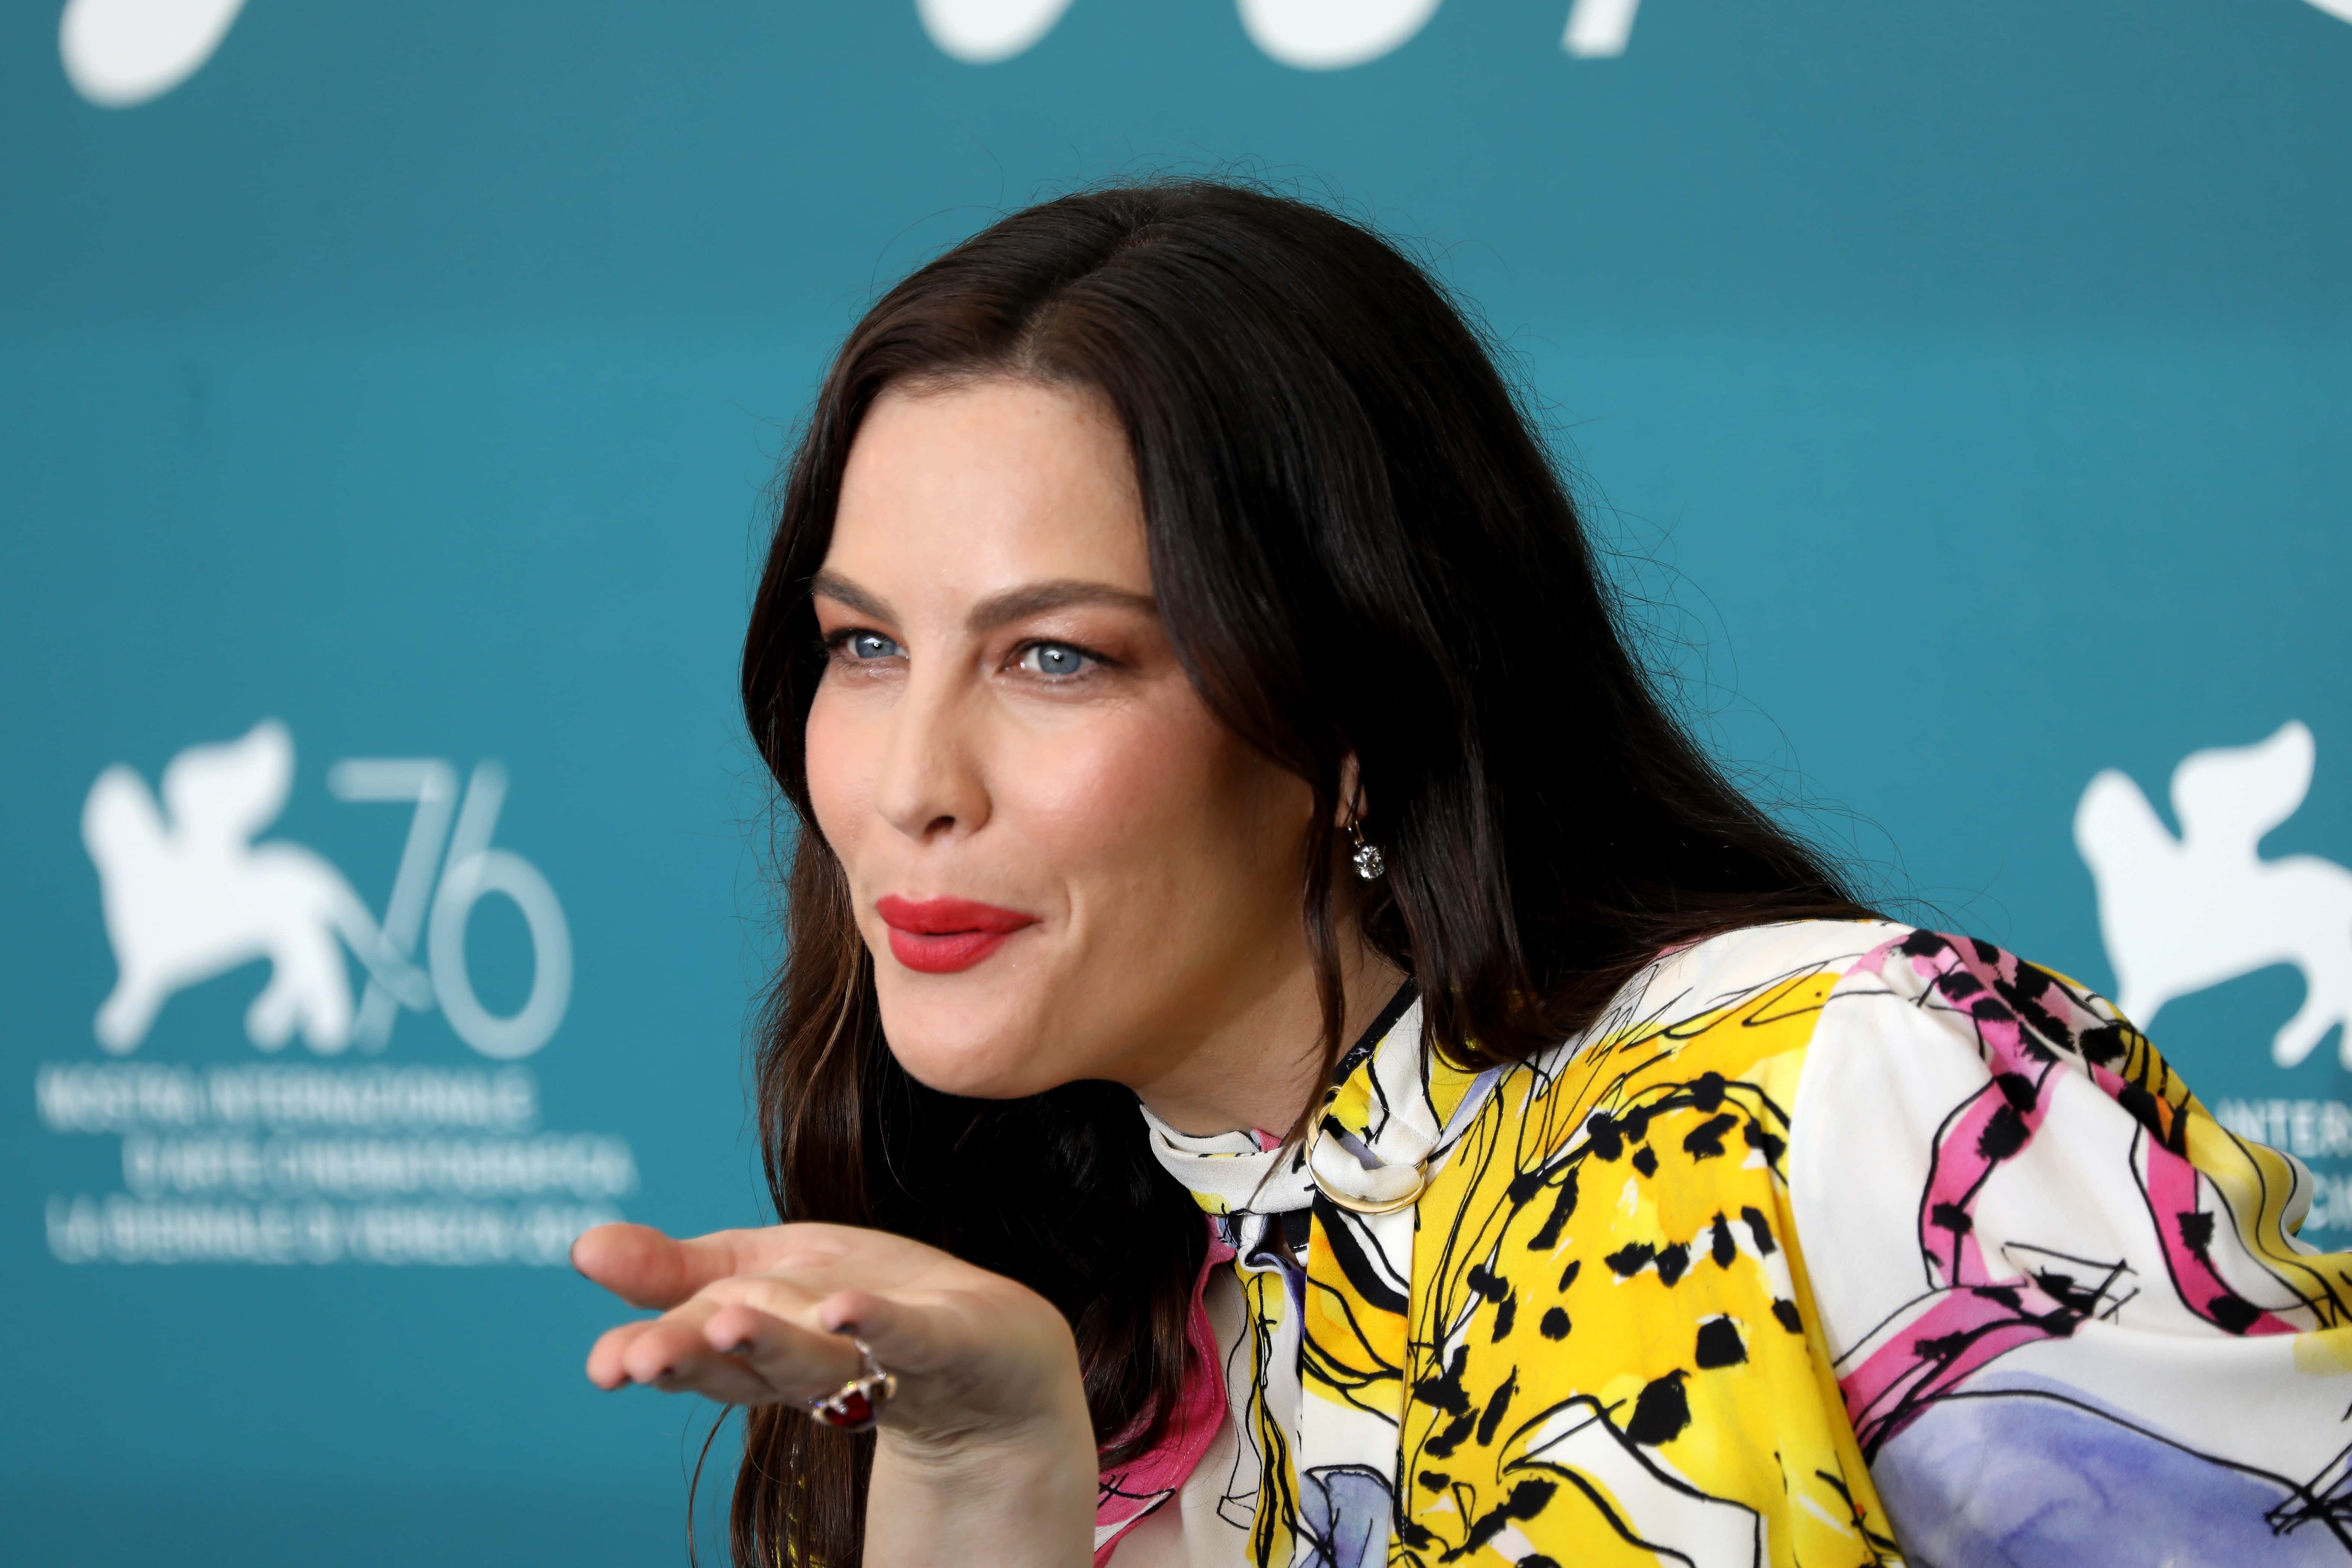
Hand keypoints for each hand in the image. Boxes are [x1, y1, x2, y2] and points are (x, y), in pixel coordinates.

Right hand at [573, 1221, 1096, 1564]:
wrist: (995, 1351)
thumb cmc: (865, 1307)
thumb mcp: (762, 1274)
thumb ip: (676, 1269)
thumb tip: (580, 1246)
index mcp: (763, 1346)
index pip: (700, 1349)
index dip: (651, 1354)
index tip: (604, 1363)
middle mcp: (814, 1364)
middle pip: (745, 1364)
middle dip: (694, 1358)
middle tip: (642, 1358)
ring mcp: (881, 1359)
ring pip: (815, 1358)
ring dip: (769, 1342)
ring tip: (728, 1322)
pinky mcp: (950, 1341)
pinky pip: (910, 1335)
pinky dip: (878, 1324)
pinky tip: (845, 1308)